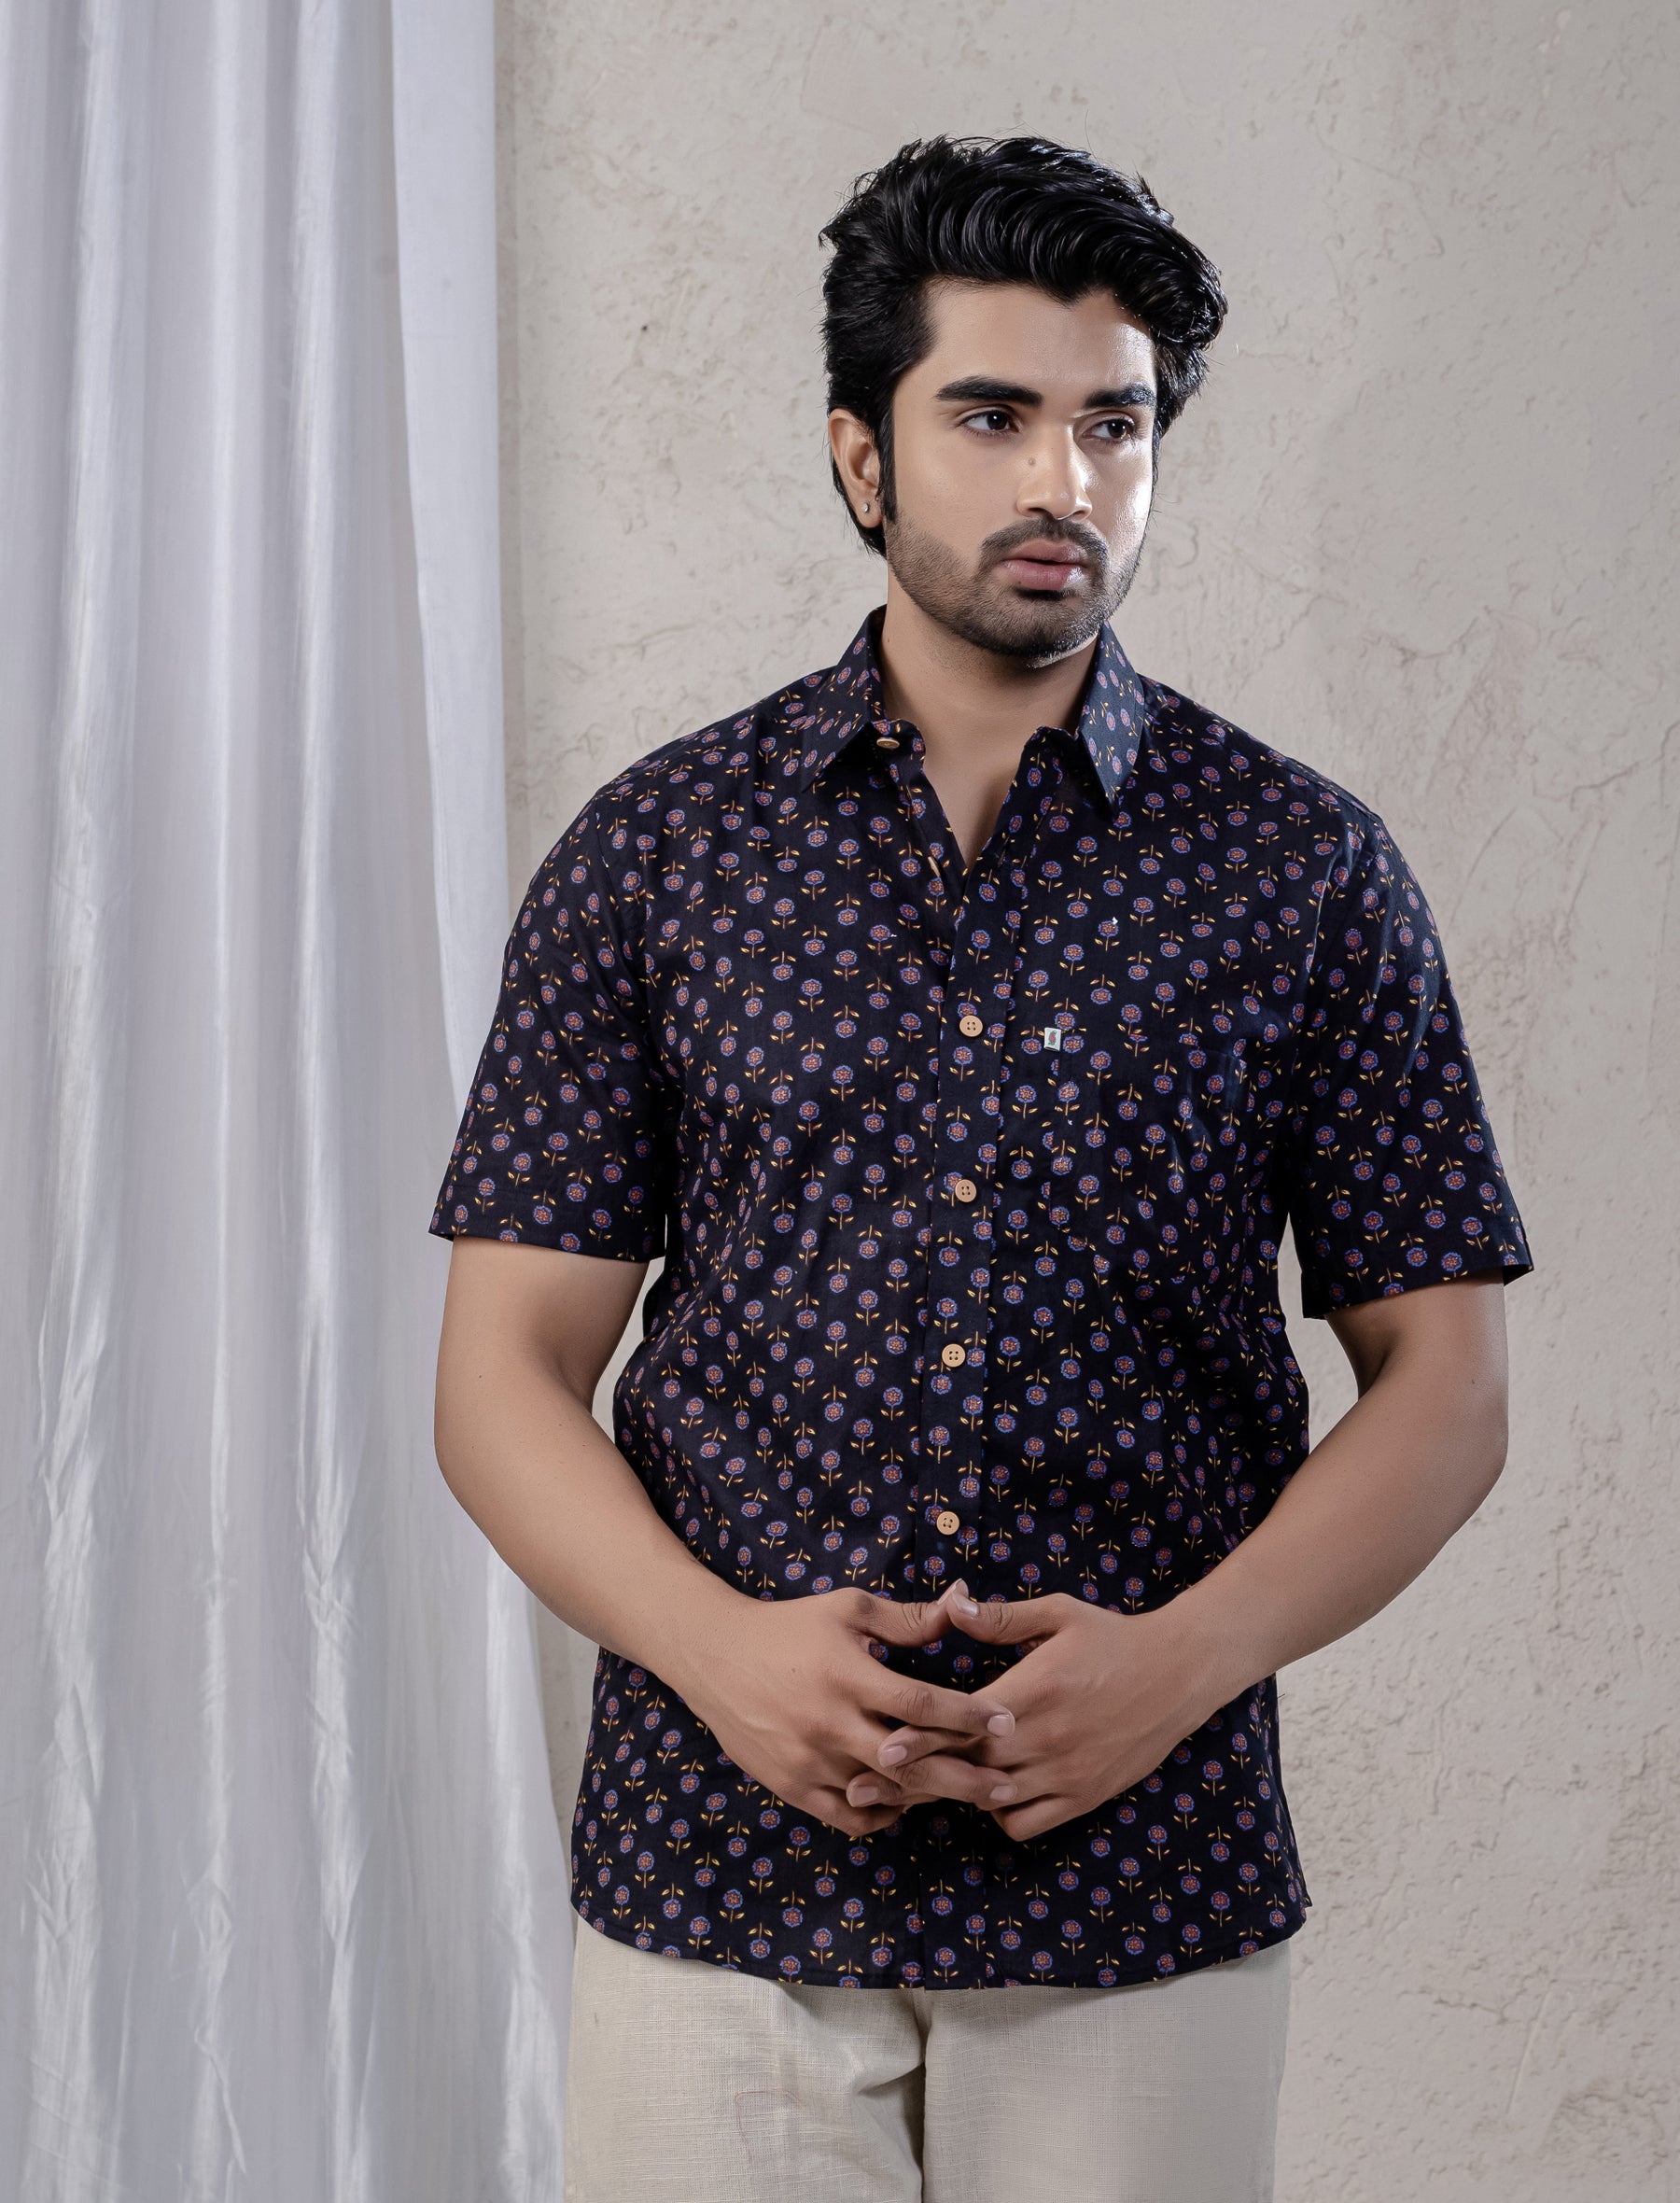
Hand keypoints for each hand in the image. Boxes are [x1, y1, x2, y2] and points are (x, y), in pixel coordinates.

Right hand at [674, 1585, 1018, 1838]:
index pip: (919, 1703)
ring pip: (884, 1794)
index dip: (967, 1716)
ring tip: (968, 1794)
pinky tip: (907, 1800)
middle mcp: (829, 1724)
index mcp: (847, 1675)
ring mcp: (809, 1761)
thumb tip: (963, 1600)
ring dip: (929, 1796)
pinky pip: (850, 1816)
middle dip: (966, 1777)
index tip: (1006, 1723)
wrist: (714, 1657)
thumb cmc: (789, 1627)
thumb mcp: (848, 1610)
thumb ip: (908, 1618)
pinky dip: (884, 1812)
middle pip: (911, 1763)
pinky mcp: (792, 1786)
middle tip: (1007, 1783)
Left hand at [843, 1591, 1218, 1841]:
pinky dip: (1001, 1813)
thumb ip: (1001, 1618)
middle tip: (869, 1780)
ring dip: (958, 1793)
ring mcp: (1066, 1773)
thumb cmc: (1112, 1637)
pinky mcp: (1084, 1796)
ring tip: (918, 1789)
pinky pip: (1027, 1822)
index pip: (962, 1723)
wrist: (1179, 1672)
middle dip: (919, 1773)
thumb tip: (951, 1604)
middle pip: (967, 1767)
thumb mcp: (1057, 1613)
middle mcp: (1045, 1739)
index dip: (918, 1737)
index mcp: (1033, 1691)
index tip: (880, 1747)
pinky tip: (989, 1793)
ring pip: (992, 1800)